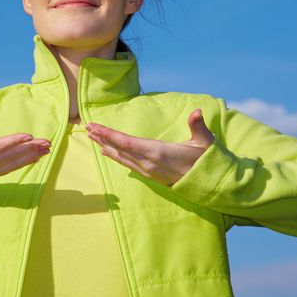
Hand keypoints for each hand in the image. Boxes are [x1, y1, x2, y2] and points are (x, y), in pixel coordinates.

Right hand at [0, 112, 50, 192]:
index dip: (12, 142)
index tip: (28, 136)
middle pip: (10, 157)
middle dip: (29, 149)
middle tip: (48, 142)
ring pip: (13, 164)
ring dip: (31, 156)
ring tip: (47, 149)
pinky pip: (10, 169)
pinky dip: (23, 163)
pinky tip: (36, 158)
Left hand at [86, 109, 214, 185]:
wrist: (209, 184)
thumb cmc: (206, 159)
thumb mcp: (205, 142)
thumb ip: (198, 126)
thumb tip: (197, 112)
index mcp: (158, 152)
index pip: (127, 142)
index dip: (109, 135)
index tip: (95, 127)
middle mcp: (149, 162)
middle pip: (120, 149)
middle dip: (102, 138)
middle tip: (87, 127)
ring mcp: (148, 170)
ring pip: (121, 157)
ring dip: (105, 146)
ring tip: (92, 136)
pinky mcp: (149, 174)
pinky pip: (127, 163)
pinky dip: (115, 155)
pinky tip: (106, 151)